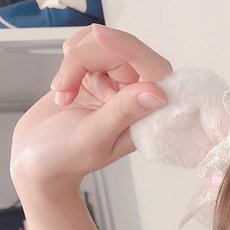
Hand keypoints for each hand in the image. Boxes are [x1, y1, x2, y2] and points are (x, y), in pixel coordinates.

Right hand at [11, 24, 171, 196]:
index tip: (100, 37)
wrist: (38, 158)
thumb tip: (157, 93)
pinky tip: (63, 87)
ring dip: (73, 63)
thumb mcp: (95, 137)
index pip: (152, 70)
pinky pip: (86, 46)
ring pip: (101, 45)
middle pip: (122, 52)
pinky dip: (68, 61)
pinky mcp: (95, 75)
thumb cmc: (67, 158)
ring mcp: (115, 85)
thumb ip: (123, 112)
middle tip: (64, 88)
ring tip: (63, 94)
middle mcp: (135, 98)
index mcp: (146, 116)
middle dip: (86, 60)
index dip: (130, 49)